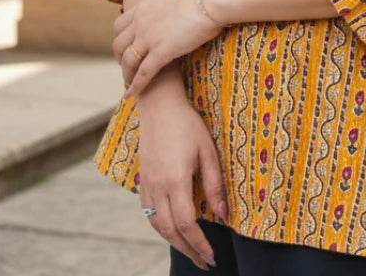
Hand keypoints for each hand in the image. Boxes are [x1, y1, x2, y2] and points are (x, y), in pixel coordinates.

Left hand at [114, 0, 222, 94]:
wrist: (207, 2)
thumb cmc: (200, 0)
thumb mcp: (173, 2)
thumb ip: (165, 12)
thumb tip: (172, 18)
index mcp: (143, 8)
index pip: (119, 26)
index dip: (118, 40)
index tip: (122, 50)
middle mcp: (140, 22)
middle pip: (119, 45)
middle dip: (119, 59)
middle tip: (125, 69)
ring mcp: (149, 38)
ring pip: (128, 61)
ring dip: (126, 75)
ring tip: (128, 86)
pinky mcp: (161, 52)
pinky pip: (143, 73)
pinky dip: (136, 86)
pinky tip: (131, 95)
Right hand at [138, 69, 227, 271]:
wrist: (159, 105)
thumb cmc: (187, 124)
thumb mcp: (208, 151)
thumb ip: (215, 184)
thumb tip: (223, 215)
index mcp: (175, 181)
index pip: (186, 223)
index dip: (199, 243)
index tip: (211, 256)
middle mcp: (157, 187)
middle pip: (169, 230)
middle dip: (188, 249)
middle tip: (204, 261)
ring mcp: (147, 183)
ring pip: (156, 224)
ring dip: (173, 241)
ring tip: (190, 250)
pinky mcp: (142, 179)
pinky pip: (148, 212)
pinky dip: (160, 227)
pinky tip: (171, 229)